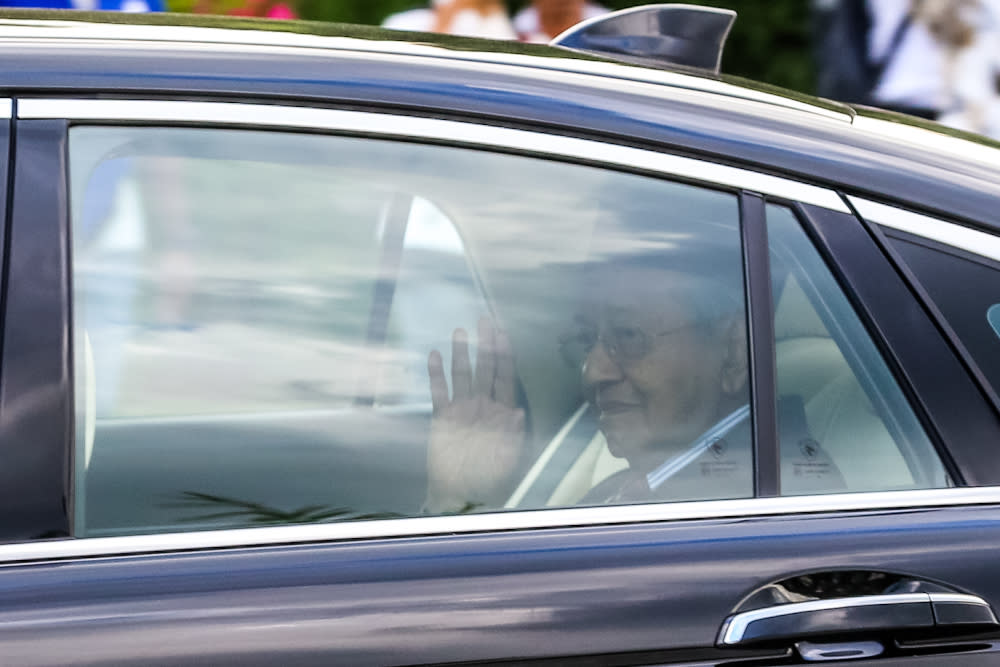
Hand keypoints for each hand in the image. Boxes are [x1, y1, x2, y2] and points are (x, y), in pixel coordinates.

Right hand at [425, 318, 525, 513]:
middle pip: (485, 369)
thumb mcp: (507, 457)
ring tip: (460, 331)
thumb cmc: (489, 477)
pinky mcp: (442, 416)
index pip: (504, 377)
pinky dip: (436, 374)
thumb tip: (518, 412)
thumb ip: (512, 434)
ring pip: (462, 375)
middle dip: (486, 345)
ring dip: (461, 353)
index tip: (504, 334)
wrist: (461, 493)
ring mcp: (462, 408)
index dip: (504, 356)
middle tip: (485, 321)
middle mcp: (482, 404)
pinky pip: (439, 391)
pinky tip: (434, 355)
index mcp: (501, 411)